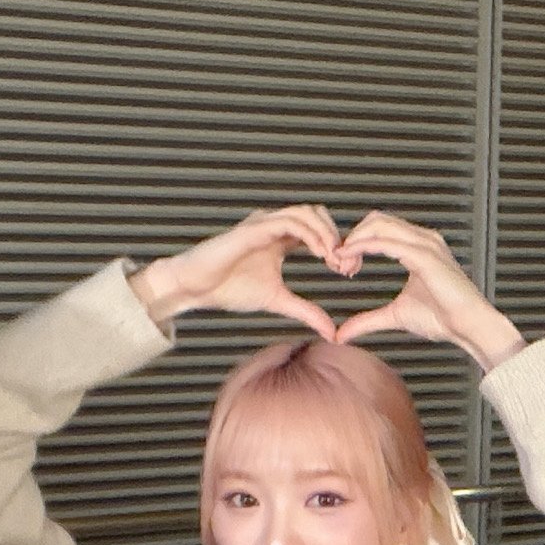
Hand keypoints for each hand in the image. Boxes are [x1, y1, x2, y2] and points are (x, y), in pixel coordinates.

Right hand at [129, 203, 345, 338]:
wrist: (195, 287)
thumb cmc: (229, 289)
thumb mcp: (278, 301)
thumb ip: (306, 311)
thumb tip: (331, 332)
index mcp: (281, 239)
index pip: (318, 230)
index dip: (338, 246)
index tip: (349, 271)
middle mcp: (274, 225)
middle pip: (318, 215)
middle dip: (337, 237)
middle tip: (346, 266)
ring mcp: (264, 223)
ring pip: (307, 213)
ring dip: (327, 234)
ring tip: (335, 260)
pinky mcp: (254, 228)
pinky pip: (290, 222)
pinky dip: (310, 234)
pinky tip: (321, 254)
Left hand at [329, 210, 520, 369]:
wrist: (467, 326)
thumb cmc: (442, 318)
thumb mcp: (394, 316)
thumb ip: (367, 321)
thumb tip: (341, 334)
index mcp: (418, 246)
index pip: (380, 228)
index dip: (357, 242)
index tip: (342, 264)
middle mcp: (422, 239)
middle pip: (376, 220)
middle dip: (353, 237)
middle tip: (339, 262)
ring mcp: (425, 244)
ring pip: (379, 225)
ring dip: (355, 240)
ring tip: (342, 261)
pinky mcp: (424, 255)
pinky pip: (386, 242)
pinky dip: (364, 246)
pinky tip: (350, 258)